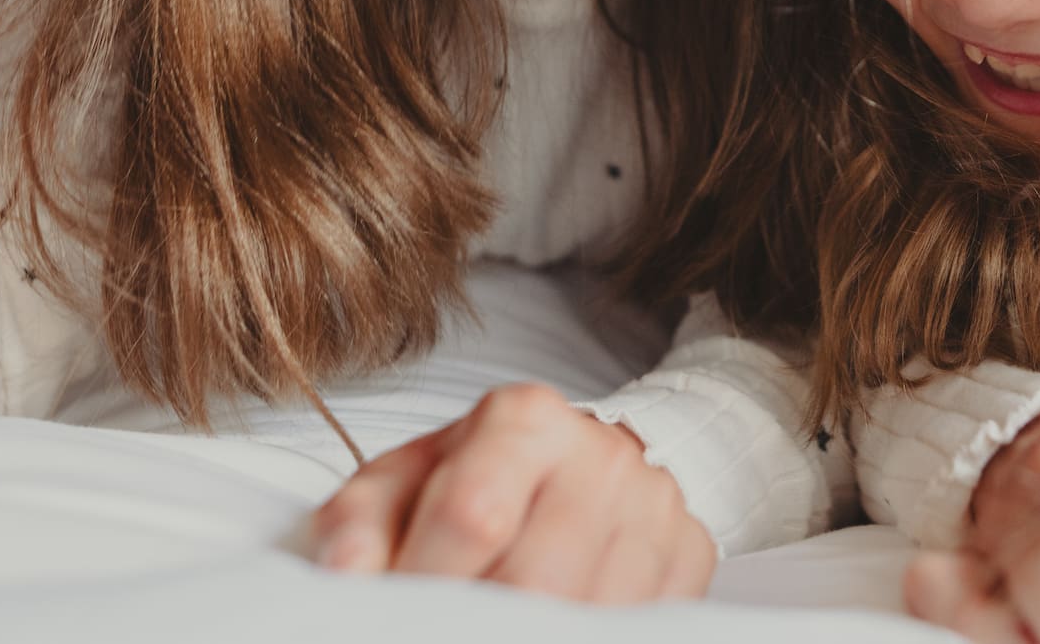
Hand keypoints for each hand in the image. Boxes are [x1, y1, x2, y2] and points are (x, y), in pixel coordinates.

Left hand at [310, 382, 716, 603]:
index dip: (423, 584)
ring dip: (532, 636)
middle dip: (476, 626)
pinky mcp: (691, 551)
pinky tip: (547, 627)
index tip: (391, 616)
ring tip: (490, 628)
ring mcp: (656, 505)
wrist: (575, 465)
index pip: (473, 515)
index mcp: (525, 418)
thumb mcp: (403, 482)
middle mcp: (602, 454)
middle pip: (536, 582)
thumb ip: (358, 524)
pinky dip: (587, 637)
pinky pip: (640, 623)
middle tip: (441, 631)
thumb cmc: (476, 477)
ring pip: (590, 616)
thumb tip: (348, 575)